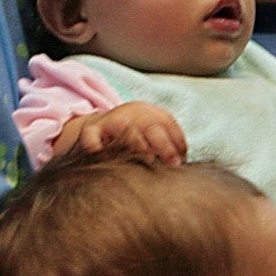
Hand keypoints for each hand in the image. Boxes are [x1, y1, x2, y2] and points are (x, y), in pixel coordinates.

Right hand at [56, 102, 186, 163]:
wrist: (96, 126)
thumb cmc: (131, 134)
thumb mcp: (149, 132)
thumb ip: (166, 144)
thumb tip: (183, 162)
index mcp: (148, 111)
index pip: (168, 122)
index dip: (178, 140)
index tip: (183, 160)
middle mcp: (131, 113)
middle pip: (151, 126)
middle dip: (165, 146)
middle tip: (174, 164)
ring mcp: (112, 120)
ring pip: (127, 130)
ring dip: (140, 145)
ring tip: (149, 160)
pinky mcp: (91, 130)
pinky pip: (92, 138)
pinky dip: (96, 146)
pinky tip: (104, 157)